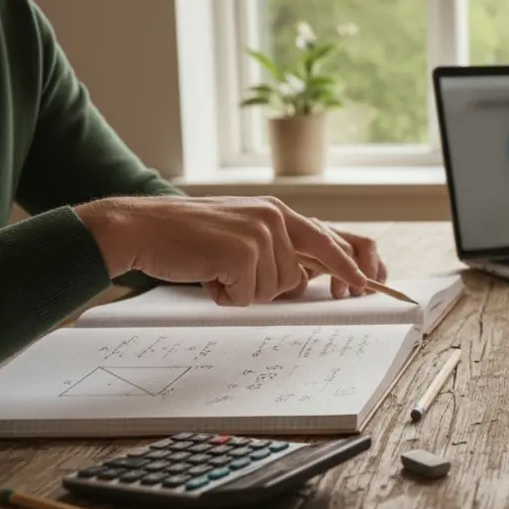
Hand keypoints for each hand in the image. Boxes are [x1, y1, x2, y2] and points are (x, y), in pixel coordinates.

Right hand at [76, 196, 367, 306]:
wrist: (142, 228)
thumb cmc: (188, 237)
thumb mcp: (240, 233)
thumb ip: (275, 249)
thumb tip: (303, 280)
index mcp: (277, 212)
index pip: (325, 239)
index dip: (347, 264)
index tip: (366, 283)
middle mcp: (274, 218)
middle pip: (298, 276)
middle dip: (271, 287)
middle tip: (243, 278)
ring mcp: (261, 234)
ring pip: (274, 290)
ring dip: (243, 290)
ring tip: (215, 269)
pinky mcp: (243, 253)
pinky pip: (248, 296)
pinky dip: (226, 294)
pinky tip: (207, 274)